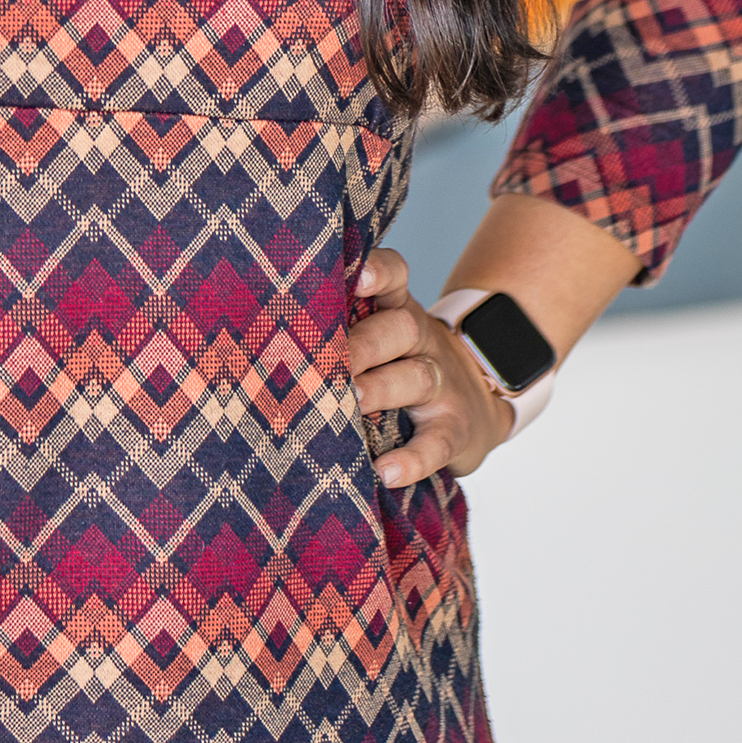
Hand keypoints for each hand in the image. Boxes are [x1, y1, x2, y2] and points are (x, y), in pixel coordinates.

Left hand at [347, 248, 513, 487]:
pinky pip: (437, 442)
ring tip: (350, 403)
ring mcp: (442, 384)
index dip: (378, 271)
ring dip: (381, 388)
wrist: (481, 403)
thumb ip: (338, 330)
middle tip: (325, 361)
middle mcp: (421, 341)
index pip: (394, 276)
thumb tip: (260, 340)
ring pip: (417, 377)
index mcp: (397, 311)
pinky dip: (413, 459)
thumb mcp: (382, 337)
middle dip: (362, 344)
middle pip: (400, 328)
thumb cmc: (400, 366)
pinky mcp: (455, 430)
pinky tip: (386, 472)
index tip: (355, 277)